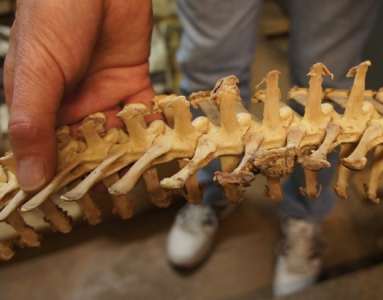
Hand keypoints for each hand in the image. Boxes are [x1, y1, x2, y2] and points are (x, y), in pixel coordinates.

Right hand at [3, 0, 154, 191]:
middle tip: (122, 195)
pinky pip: (147, 109)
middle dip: (104, 169)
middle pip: (89, 147)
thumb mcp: (36, 74)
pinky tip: (167, 141)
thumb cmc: (54, 15)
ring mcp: (105, 91)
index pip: (49, 151)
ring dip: (133, 151)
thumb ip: (33, 124)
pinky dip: (157, 124)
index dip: (63, 177)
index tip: (79, 204)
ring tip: (149, 173)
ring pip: (121, 133)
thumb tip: (30, 176)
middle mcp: (72, 102)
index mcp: (40, 104)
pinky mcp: (133, 78)